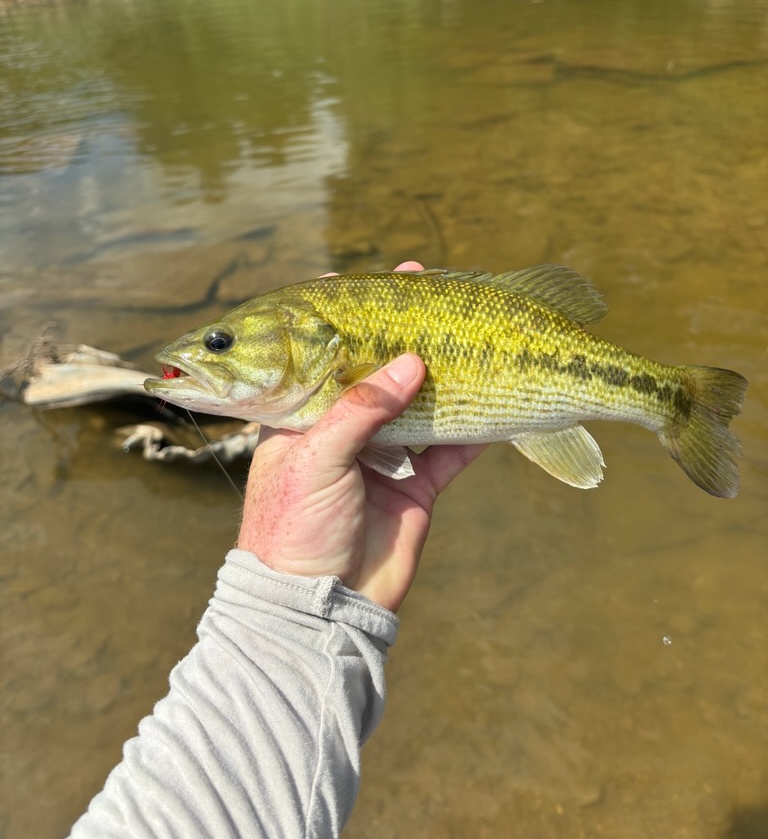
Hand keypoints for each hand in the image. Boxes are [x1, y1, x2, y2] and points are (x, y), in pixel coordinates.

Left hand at [236, 262, 486, 612]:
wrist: (317, 610)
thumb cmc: (294, 529)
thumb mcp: (316, 458)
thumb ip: (363, 409)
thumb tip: (411, 364)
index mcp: (301, 416)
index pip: (318, 353)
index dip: (341, 317)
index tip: (369, 283)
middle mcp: (340, 430)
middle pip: (375, 369)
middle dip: (401, 333)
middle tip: (428, 290)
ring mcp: (380, 458)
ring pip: (416, 403)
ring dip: (439, 371)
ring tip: (464, 330)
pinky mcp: (414, 487)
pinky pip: (449, 448)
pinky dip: (472, 427)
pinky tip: (492, 396)